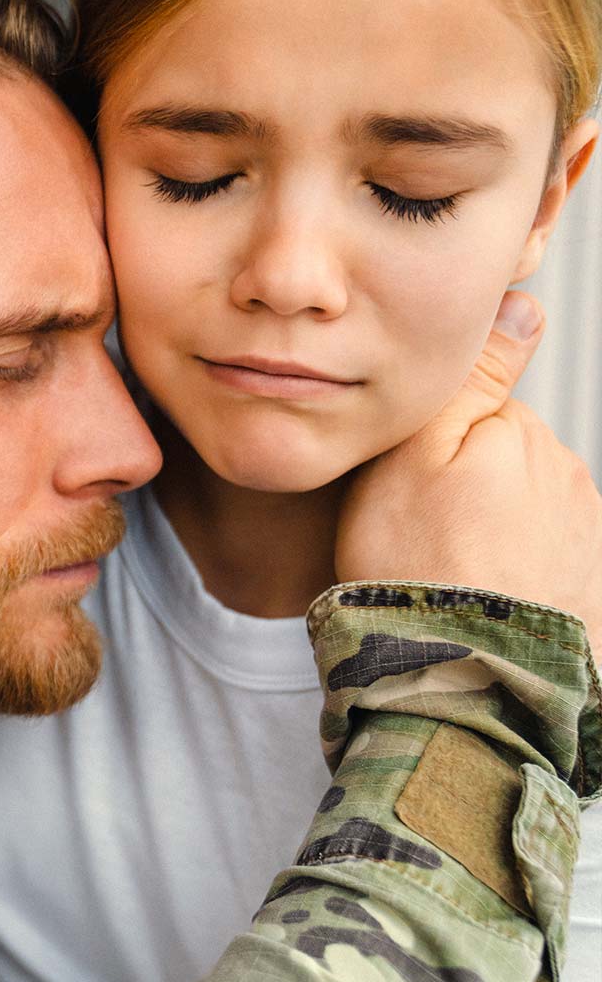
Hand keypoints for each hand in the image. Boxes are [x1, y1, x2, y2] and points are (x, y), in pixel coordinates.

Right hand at [337, 291, 601, 638]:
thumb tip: (522, 305)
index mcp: (524, 436)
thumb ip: (471, 379)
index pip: (474, 411)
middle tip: (411, 531)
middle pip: (500, 460)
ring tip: (439, 570)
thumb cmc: (417, 563)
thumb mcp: (415, 454)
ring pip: (519, 511)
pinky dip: (503, 573)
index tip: (398, 482)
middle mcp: (569, 478)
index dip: (427, 441)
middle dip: (462, 485)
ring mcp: (584, 536)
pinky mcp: (585, 588)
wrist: (460, 676)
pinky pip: (534, 562)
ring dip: (484, 531)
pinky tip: (470, 597)